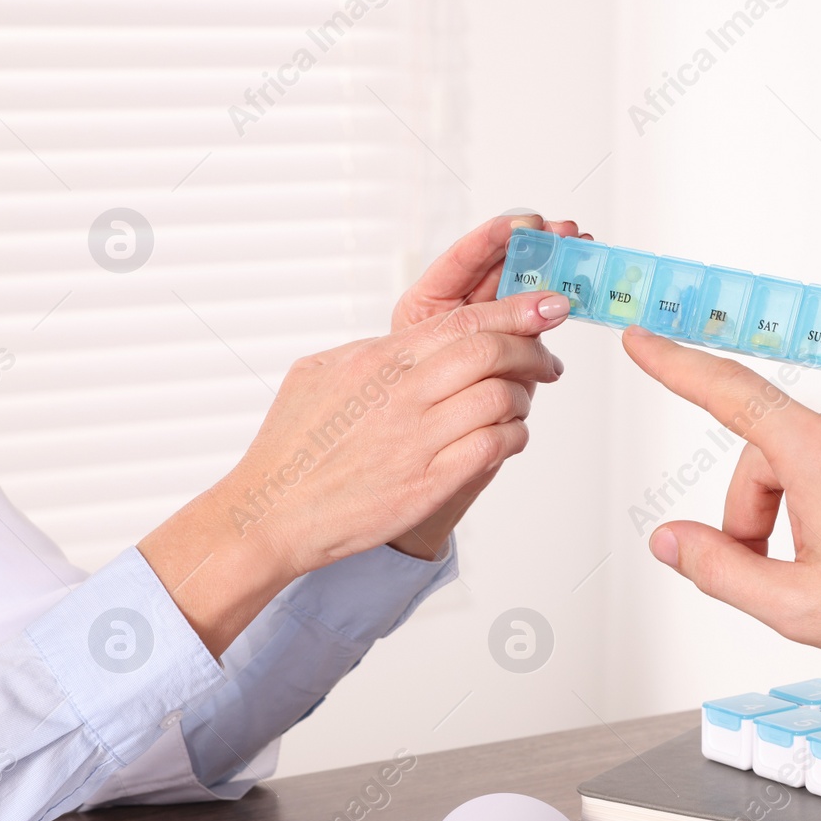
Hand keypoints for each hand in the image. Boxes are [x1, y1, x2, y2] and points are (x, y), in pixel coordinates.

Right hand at [140, 290, 567, 655]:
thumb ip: (372, 350)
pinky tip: (508, 437)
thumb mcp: (319, 373)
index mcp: (378, 360)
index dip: (517, 309)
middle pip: (490, 352)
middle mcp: (400, 394)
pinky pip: (492, 448)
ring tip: (522, 404)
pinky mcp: (428, 484)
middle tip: (549, 360)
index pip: (463, 321)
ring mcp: (416, 440)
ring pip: (499, 399)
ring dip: (522, 398)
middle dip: (532, 350)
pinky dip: (513, 437)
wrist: (269, 514)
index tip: (550, 306)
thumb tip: (414, 338)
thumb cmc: (289, 446)